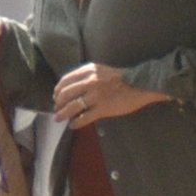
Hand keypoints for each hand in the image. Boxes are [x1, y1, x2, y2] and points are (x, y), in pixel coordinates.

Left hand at [53, 63, 167, 128]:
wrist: (140, 84)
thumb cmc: (122, 78)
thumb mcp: (101, 70)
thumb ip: (87, 76)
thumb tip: (73, 88)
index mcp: (89, 70)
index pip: (66, 80)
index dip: (58, 90)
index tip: (56, 96)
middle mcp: (89, 81)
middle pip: (65, 94)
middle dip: (58, 103)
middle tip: (57, 109)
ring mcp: (96, 96)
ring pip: (72, 106)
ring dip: (63, 113)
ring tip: (59, 118)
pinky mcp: (103, 108)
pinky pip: (84, 117)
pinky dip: (76, 123)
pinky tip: (73, 125)